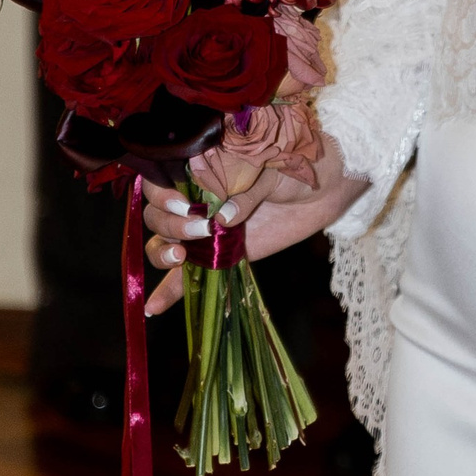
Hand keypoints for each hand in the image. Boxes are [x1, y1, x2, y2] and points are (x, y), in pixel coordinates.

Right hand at [144, 129, 362, 313]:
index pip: (160, 183)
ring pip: (163, 244)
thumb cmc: (293, 167)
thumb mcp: (269, 171)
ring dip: (163, 252)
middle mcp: (194, 201)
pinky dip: (168, 293)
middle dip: (171, 224)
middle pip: (157, 217)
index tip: (183, 202)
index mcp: (200, 171)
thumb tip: (224, 219)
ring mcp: (203, 230)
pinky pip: (184, 277)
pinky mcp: (217, 255)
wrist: (322, 187)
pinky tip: (154, 308)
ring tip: (181, 257)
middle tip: (202, 227)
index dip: (162, 194)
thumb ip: (245, 193)